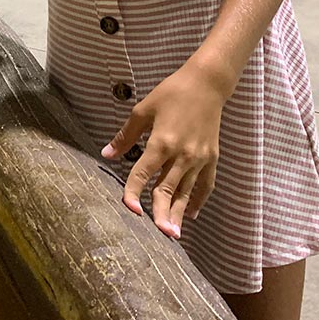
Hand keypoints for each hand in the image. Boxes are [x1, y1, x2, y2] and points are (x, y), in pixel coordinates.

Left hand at [102, 65, 225, 239]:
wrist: (206, 84)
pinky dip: (198, 200)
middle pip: (168, 189)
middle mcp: (182, 154)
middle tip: (159, 235)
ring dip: (180, 213)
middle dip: (162, 212)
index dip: (134, 192)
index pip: (143, 173)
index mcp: (162, 142)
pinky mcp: (212, 158)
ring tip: (174, 233)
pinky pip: (205, 184)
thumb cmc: (170, 93)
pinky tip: (191, 214)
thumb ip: (125, 136)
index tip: (128, 209)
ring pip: (187, 192)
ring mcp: (199, 158)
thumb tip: (106, 154)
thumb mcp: (142, 111)